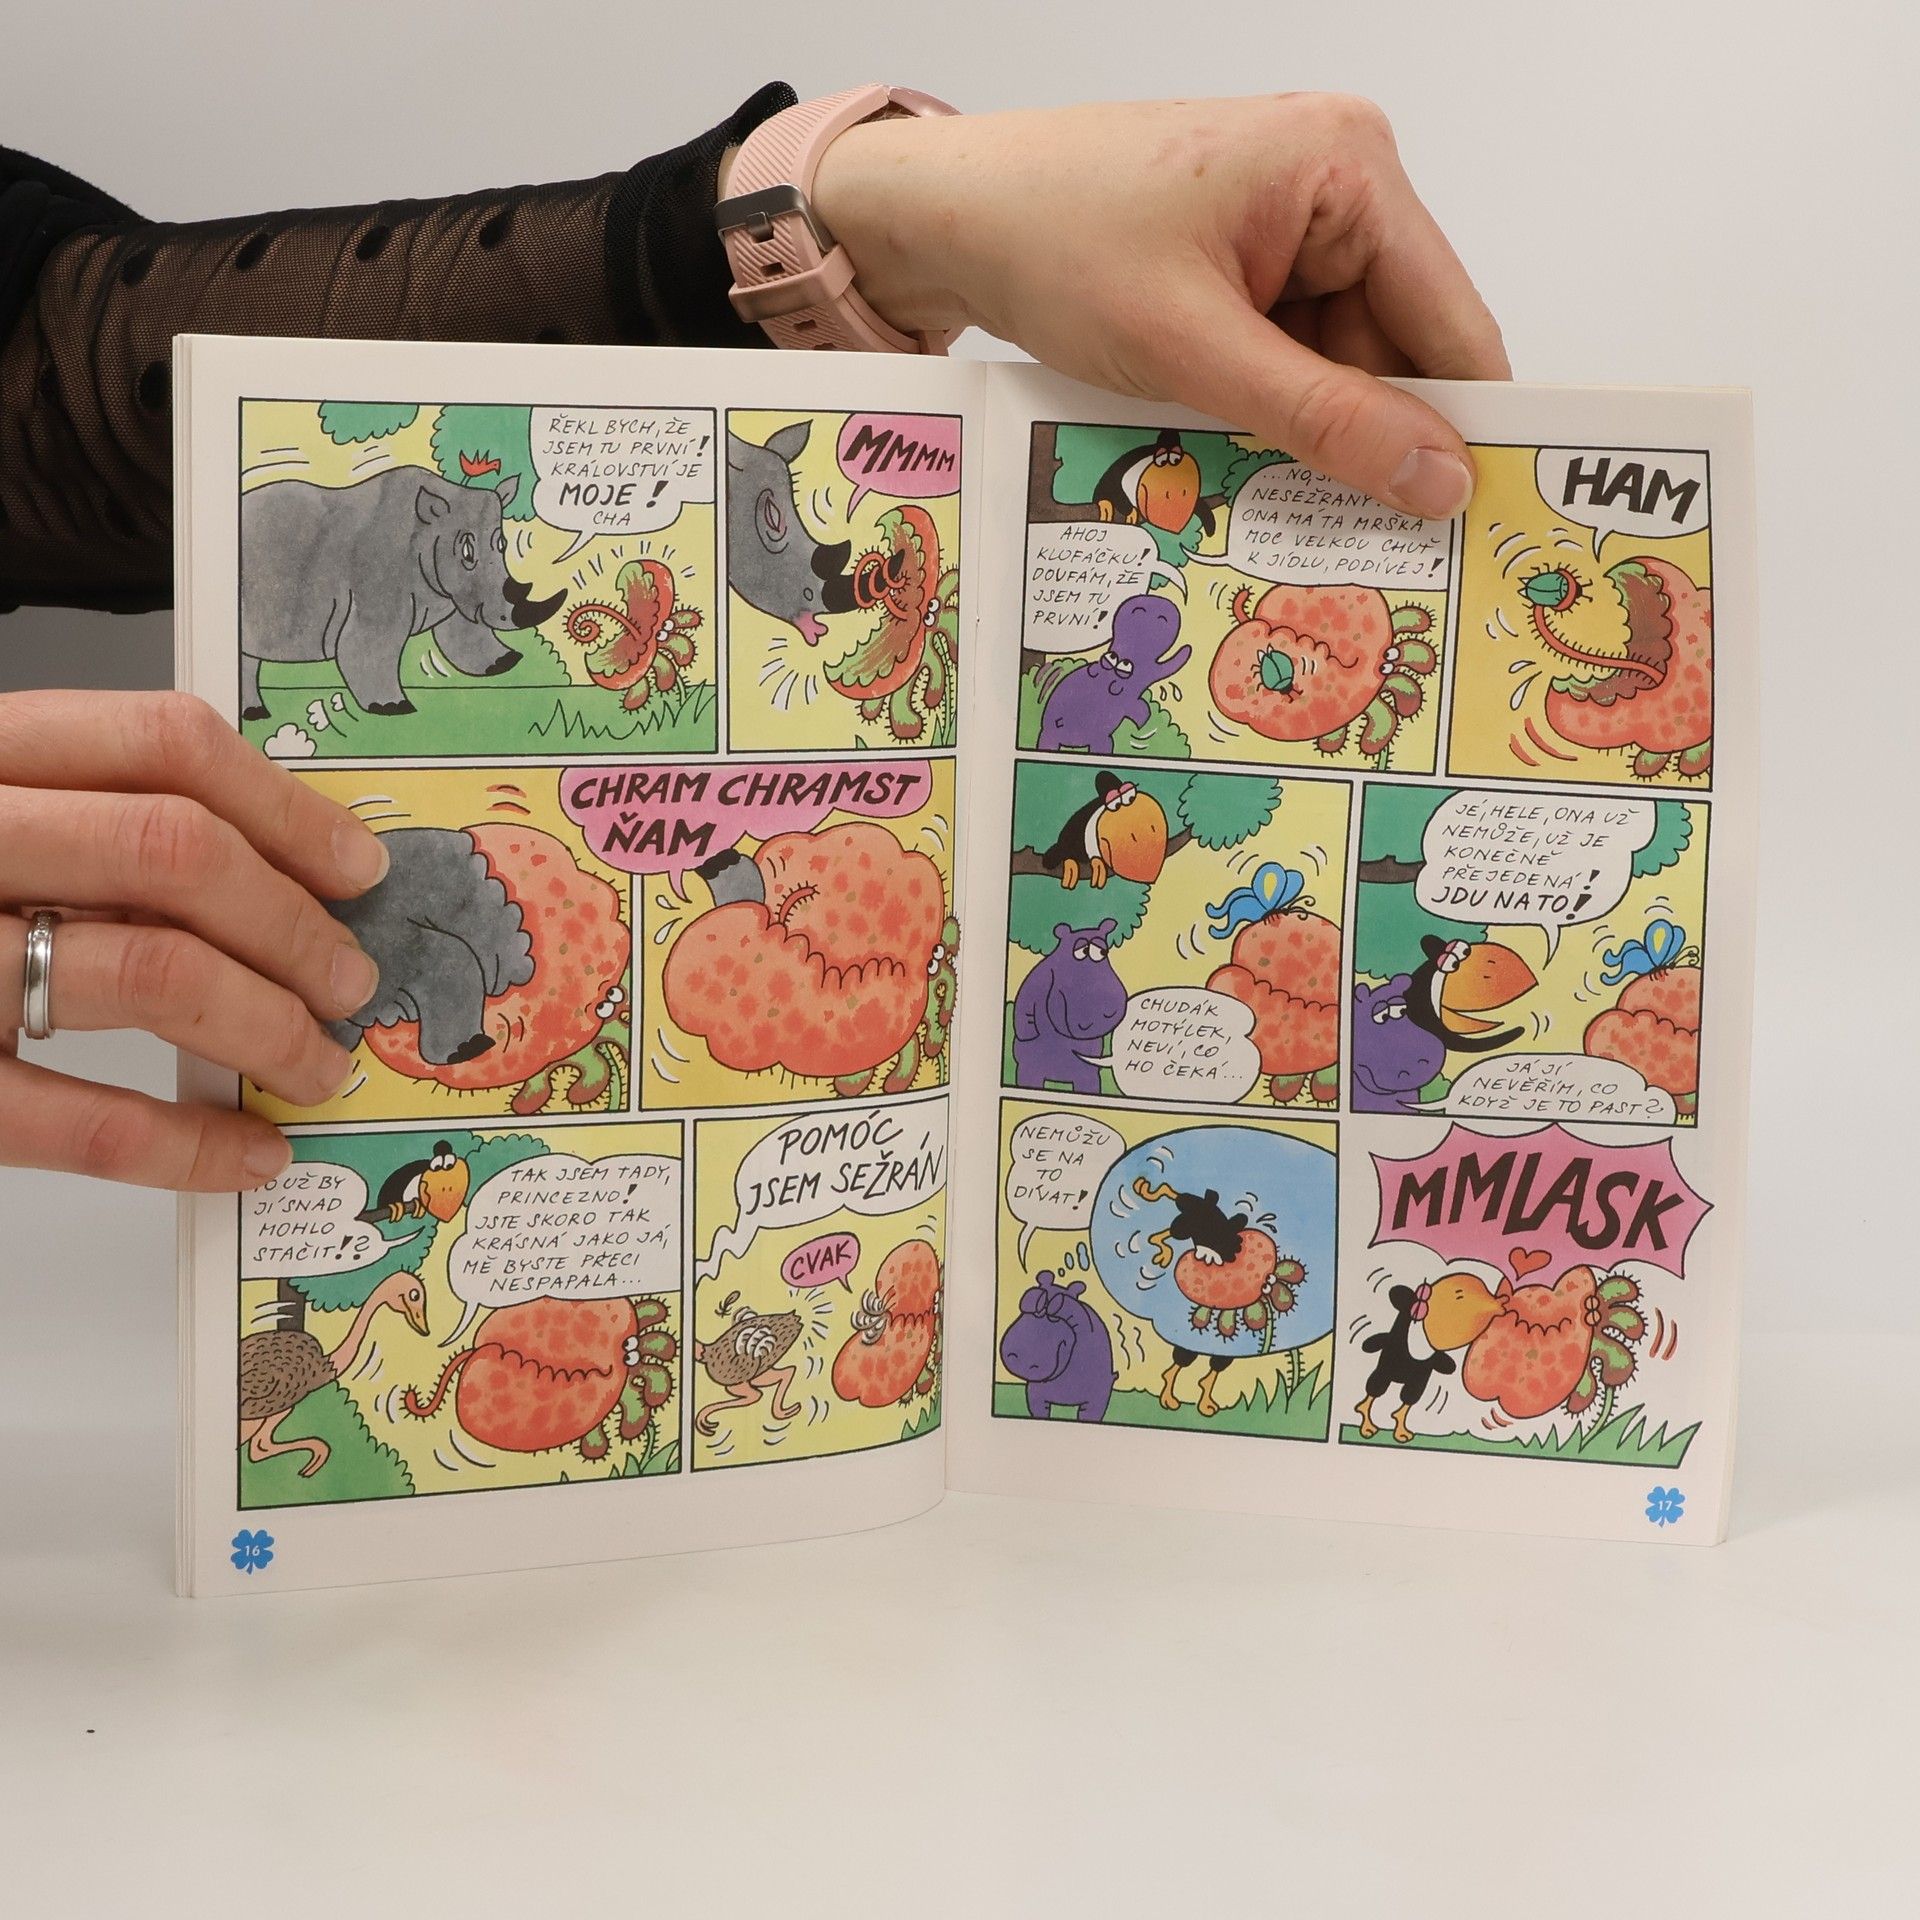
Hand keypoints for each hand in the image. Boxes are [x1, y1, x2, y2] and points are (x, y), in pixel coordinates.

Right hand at [0, 692, 388, 1190]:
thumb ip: (85, 819)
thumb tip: (274, 870)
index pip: (161, 743)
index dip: (285, 808)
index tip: (355, 867)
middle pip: (176, 855)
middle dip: (295, 926)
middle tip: (348, 980)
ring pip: (151, 974)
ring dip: (268, 1028)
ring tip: (315, 1062)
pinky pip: (75, 1120)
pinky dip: (185, 1145)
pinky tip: (245, 1155)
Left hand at [812, 93, 1508, 516]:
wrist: (946, 217)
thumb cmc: (1052, 240)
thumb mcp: (1196, 349)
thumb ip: (1324, 419)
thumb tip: (1437, 479)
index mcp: (1350, 167)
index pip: (1450, 321)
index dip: (1463, 427)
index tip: (1472, 524)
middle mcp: (1337, 184)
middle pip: (1394, 351)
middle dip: (1370, 441)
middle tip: (1364, 549)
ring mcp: (1288, 225)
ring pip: (1336, 366)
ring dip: (1308, 435)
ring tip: (1271, 499)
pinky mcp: (1244, 262)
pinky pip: (1286, 356)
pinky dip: (1266, 412)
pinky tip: (1234, 455)